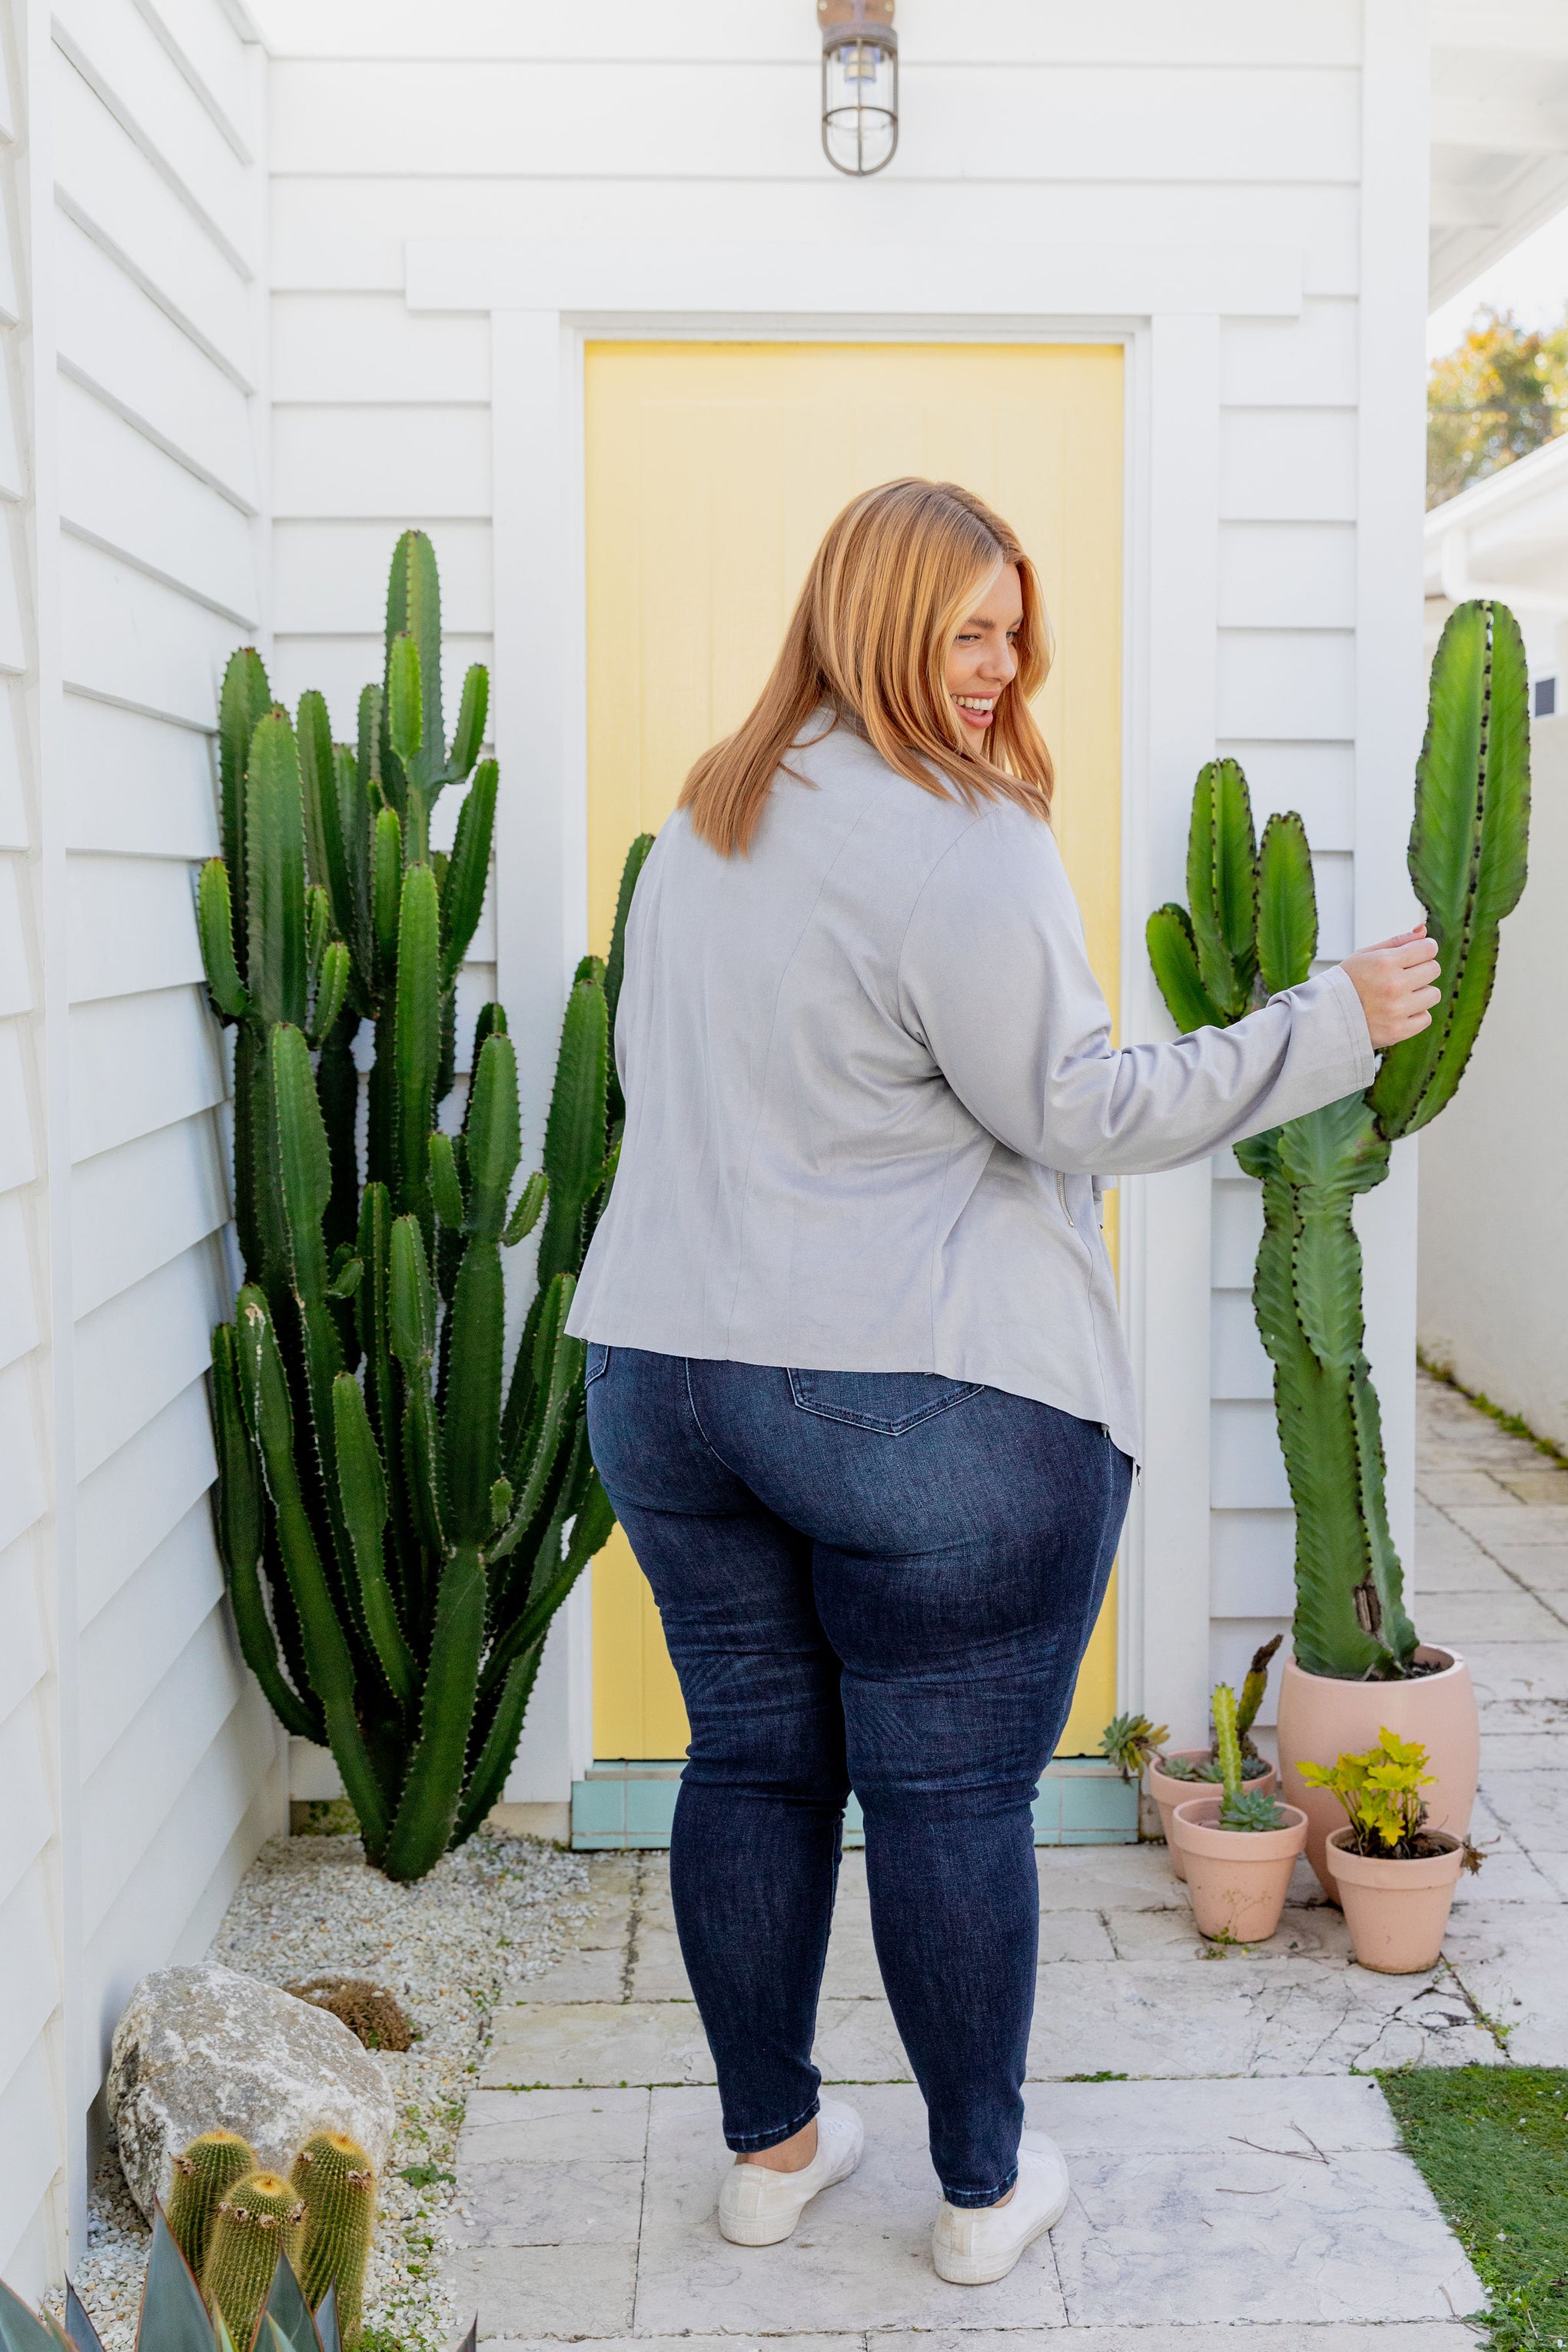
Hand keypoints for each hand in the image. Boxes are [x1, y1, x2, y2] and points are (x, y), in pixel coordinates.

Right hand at [1340, 923, 1440, 1049]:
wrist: (1325, 1018)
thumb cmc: (1347, 983)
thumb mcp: (1365, 955)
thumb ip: (1397, 942)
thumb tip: (1423, 930)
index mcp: (1384, 962)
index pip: (1428, 948)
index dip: (1424, 950)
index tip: (1415, 955)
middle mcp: (1393, 985)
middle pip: (1434, 969)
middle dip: (1422, 970)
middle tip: (1403, 977)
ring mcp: (1397, 1010)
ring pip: (1433, 994)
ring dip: (1420, 994)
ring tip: (1400, 997)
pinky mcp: (1398, 1031)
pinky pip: (1426, 1018)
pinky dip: (1415, 1015)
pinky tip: (1398, 1013)